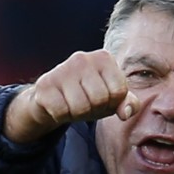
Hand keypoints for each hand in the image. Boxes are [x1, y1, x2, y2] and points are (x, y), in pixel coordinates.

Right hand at [4, 50, 140, 142]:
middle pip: (99, 100)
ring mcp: (62, 69)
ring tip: (72, 104)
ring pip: (81, 107)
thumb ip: (129, 104)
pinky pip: (61, 111)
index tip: (102, 98)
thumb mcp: (112, 99)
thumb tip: (126, 113)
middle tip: (85, 103)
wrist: (51, 98)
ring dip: (77, 114)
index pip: (119, 92)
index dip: (112, 103)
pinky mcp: (45, 84)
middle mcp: (83, 58)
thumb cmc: (87, 96)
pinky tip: (59, 105)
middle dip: (94, 109)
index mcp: (104, 58)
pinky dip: (61, 115)